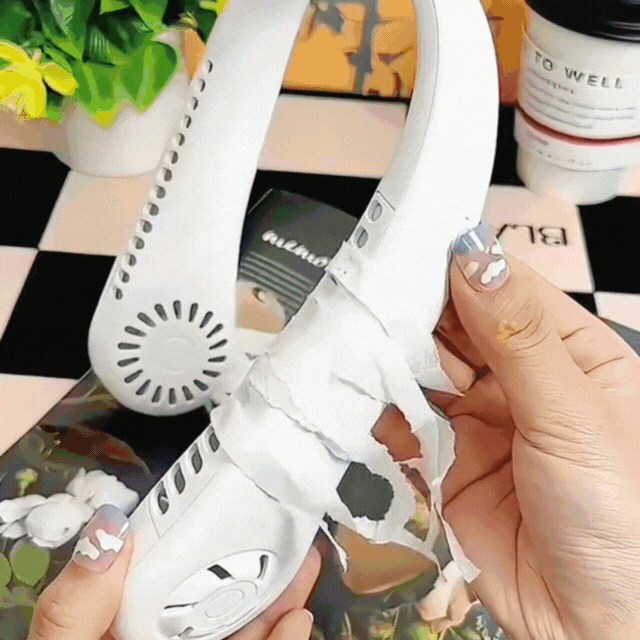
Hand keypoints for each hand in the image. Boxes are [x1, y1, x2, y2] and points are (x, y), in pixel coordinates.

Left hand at [28, 505, 320, 639]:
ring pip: (245, 630)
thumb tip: (109, 530)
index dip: (193, 540)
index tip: (222, 511)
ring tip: (302, 563)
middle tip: (282, 528)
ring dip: (279, 596)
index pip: (160, 575)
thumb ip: (77, 607)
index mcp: (126, 629)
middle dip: (252, 561)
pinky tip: (297, 620)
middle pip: (213, 599)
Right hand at [376, 222, 639, 639]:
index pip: (505, 290)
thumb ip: (520, 339)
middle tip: (372, 297)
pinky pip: (404, 421)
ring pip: (423, 370)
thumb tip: (475, 264)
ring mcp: (477, 419)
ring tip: (360, 343)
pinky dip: (383, 411)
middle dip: (416, 313)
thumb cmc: (623, 521)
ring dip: (393, 359)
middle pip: (456, 326)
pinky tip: (369, 400)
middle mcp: (519, 380)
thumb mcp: (576, 418)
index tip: (412, 246)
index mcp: (568, 354)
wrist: (592, 628)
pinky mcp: (443, 460)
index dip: (461, 267)